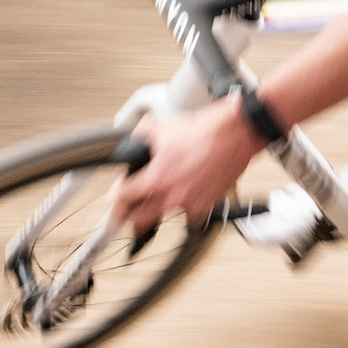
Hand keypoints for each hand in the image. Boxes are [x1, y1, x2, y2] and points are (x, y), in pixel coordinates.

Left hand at [112, 98, 262, 232]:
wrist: (235, 134)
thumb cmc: (205, 130)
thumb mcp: (162, 127)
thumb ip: (142, 136)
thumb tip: (135, 138)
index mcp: (156, 178)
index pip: (123, 198)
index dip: (113, 201)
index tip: (112, 201)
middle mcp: (171, 196)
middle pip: (139, 221)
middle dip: (127, 219)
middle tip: (123, 216)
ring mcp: (190, 203)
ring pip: (163, 219)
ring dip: (154, 214)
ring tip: (151, 208)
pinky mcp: (207, 205)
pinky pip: (190, 217)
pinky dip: (184, 211)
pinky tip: (182, 201)